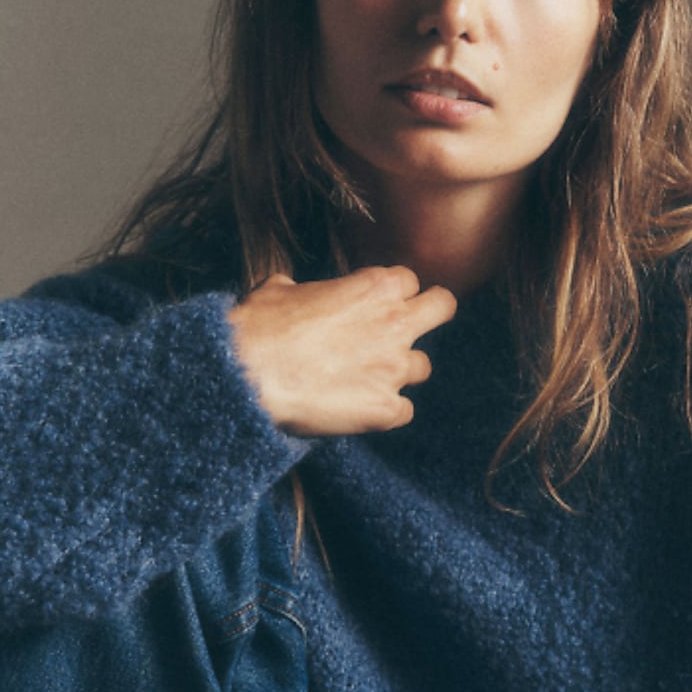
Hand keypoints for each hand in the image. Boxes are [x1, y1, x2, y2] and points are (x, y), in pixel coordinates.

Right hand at [227, 267, 455, 436]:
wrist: (249, 377)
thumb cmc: (260, 328)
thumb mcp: (279, 289)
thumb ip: (305, 289)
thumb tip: (295, 292)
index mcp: (374, 287)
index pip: (407, 280)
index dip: (393, 293)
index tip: (379, 304)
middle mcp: (395, 324)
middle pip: (443, 307)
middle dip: (432, 313)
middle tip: (413, 325)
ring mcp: (394, 369)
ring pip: (423, 367)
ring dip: (401, 371)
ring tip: (370, 378)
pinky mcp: (386, 409)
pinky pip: (404, 410)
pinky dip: (387, 411)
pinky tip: (362, 410)